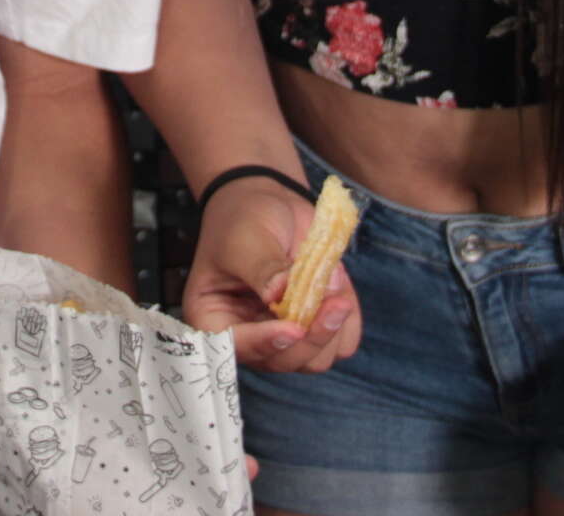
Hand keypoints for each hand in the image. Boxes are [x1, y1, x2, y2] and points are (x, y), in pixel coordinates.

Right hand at [179, 176, 361, 373]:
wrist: (272, 202)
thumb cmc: (244, 219)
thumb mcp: (246, 239)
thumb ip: (262, 270)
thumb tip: (280, 295)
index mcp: (215, 319)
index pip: (235, 348)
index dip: (265, 344)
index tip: (293, 329)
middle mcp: (250, 337)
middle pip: (283, 361)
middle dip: (311, 336)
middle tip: (333, 301)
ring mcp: (285, 337)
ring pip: (316, 359)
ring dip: (333, 326)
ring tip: (333, 282)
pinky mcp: (316, 329)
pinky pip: (342, 343)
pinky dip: (348, 321)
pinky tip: (340, 289)